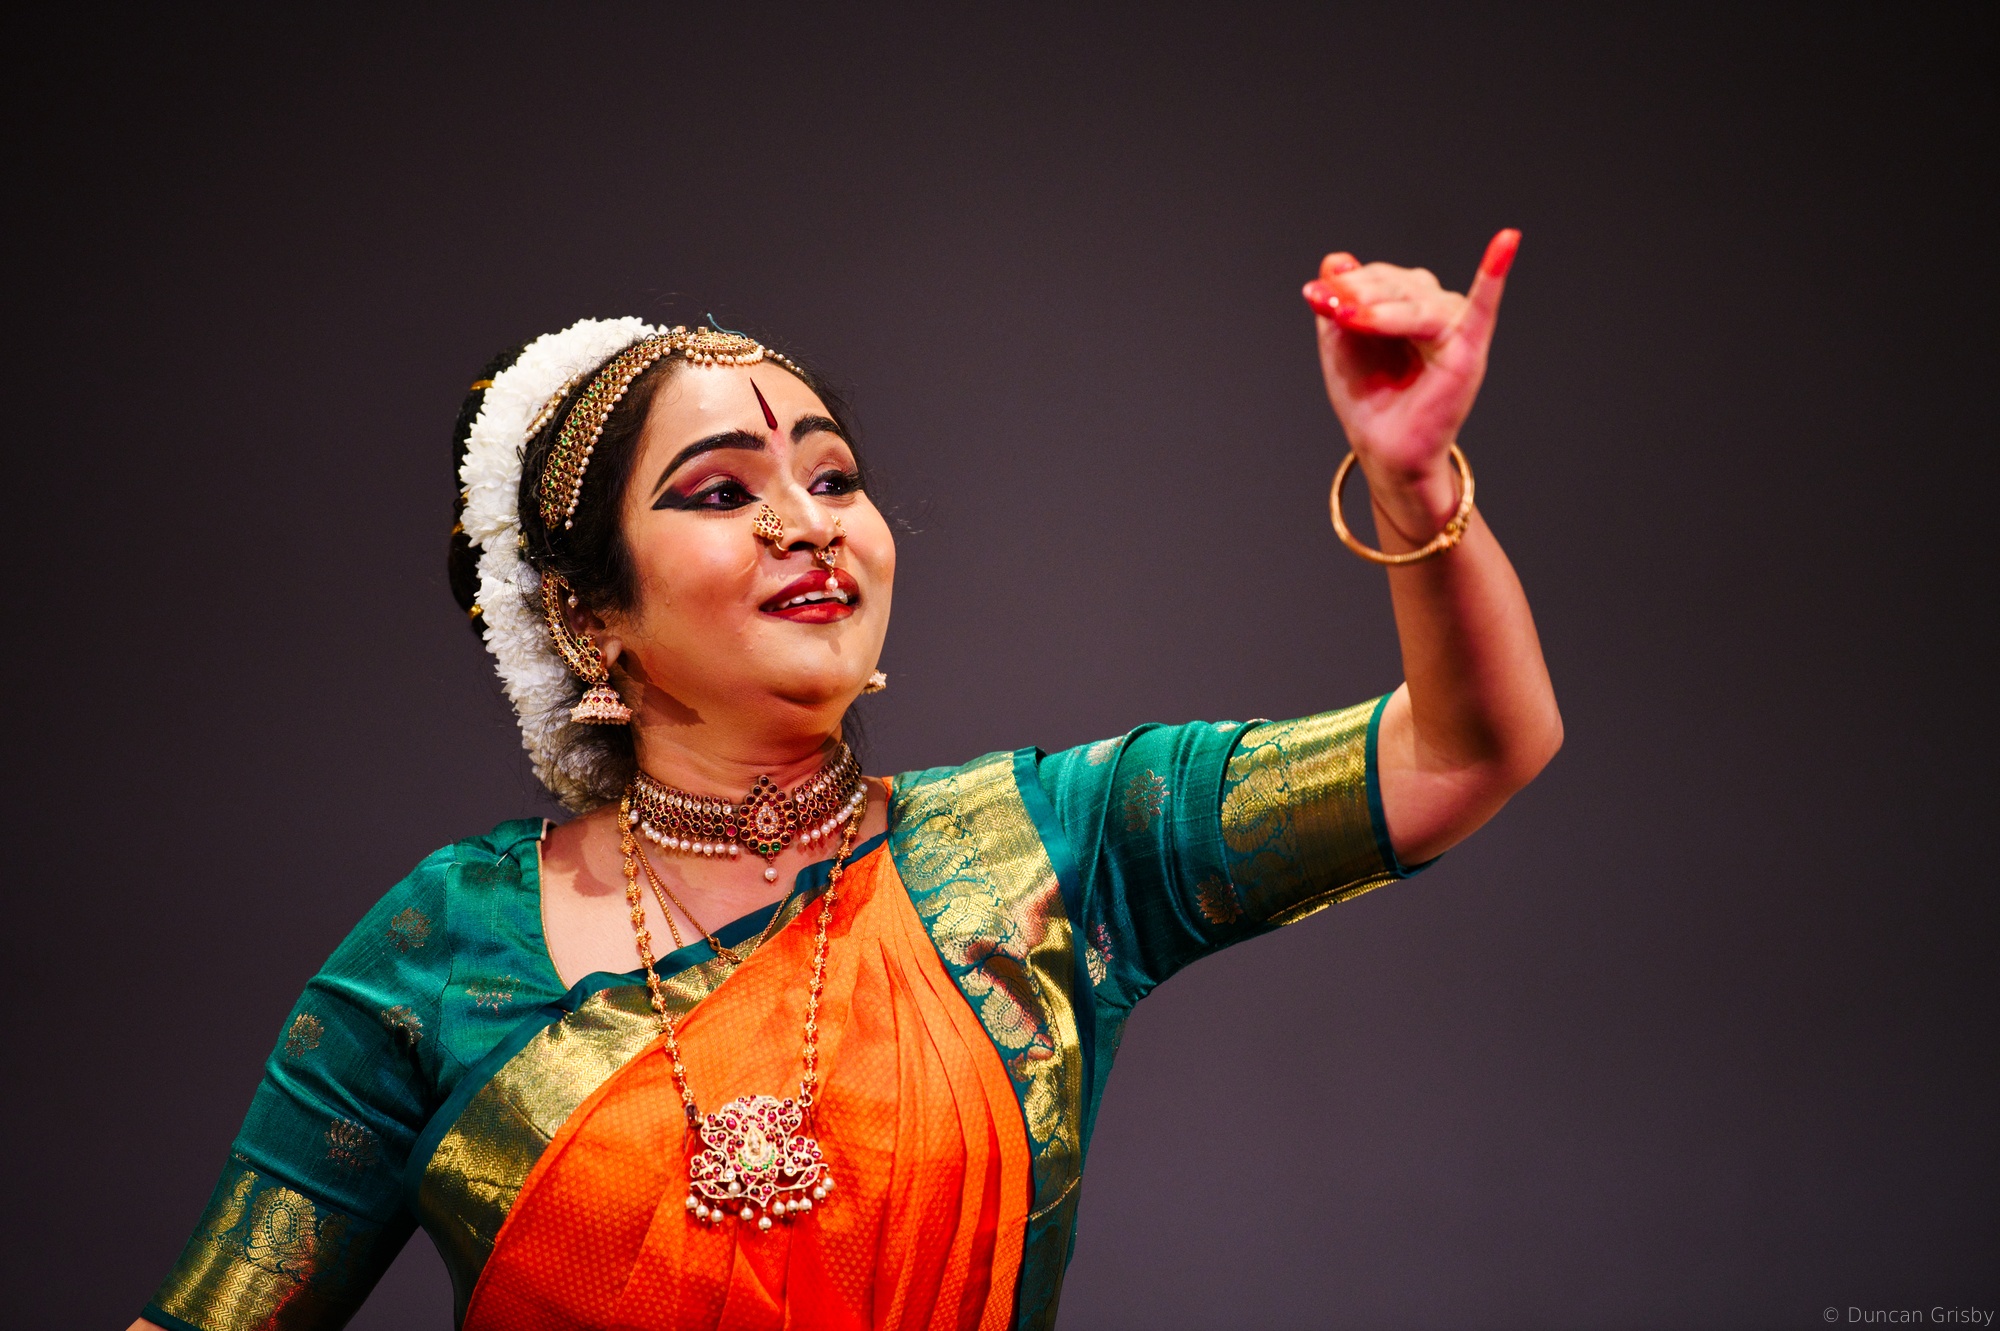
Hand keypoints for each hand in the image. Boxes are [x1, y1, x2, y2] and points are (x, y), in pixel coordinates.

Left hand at [1302, 230, 1516, 537]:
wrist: (1383, 449)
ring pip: (1418, 300)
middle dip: (1361, 294)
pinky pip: (1483, 308)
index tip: (1315, 297)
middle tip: (1334, 310)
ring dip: (1381, 309)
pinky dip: (1495, 274)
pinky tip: (1505, 242)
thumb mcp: (1340, 344)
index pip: (1380, 277)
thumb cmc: (1368, 398)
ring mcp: (1455, 327)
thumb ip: (1339, 301)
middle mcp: (1435, 308)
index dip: (1347, 284)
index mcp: (1406, 303)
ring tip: (1351, 319)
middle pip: (1399, 282)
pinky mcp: (1467, 350)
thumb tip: (1335, 259)